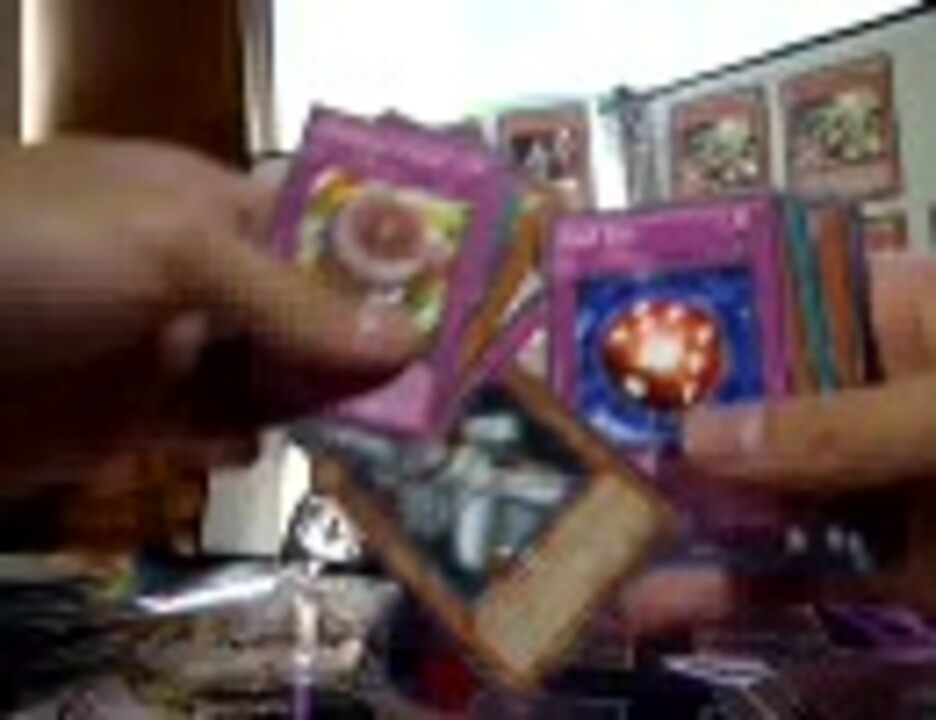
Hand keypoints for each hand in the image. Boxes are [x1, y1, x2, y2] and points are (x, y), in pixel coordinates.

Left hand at [0, 139, 418, 478]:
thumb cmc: (38, 251)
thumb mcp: (172, 250)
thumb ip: (290, 298)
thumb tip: (408, 340)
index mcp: (217, 209)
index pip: (325, 234)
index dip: (390, 267)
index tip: (461, 308)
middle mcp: (207, 279)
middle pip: (312, 315)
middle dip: (370, 346)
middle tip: (448, 388)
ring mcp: (176, 350)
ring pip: (276, 379)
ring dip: (326, 403)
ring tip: (394, 432)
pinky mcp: (142, 420)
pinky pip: (221, 431)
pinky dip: (253, 442)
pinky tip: (271, 447)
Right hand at [620, 253, 935, 635]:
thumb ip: (843, 423)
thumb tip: (700, 436)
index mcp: (889, 318)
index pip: (767, 296)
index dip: (685, 316)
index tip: (600, 346)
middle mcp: (862, 394)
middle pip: (738, 403)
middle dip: (657, 427)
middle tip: (567, 447)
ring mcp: (867, 481)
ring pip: (751, 493)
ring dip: (672, 517)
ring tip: (586, 533)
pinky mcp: (877, 560)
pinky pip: (790, 572)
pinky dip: (726, 593)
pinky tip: (655, 607)